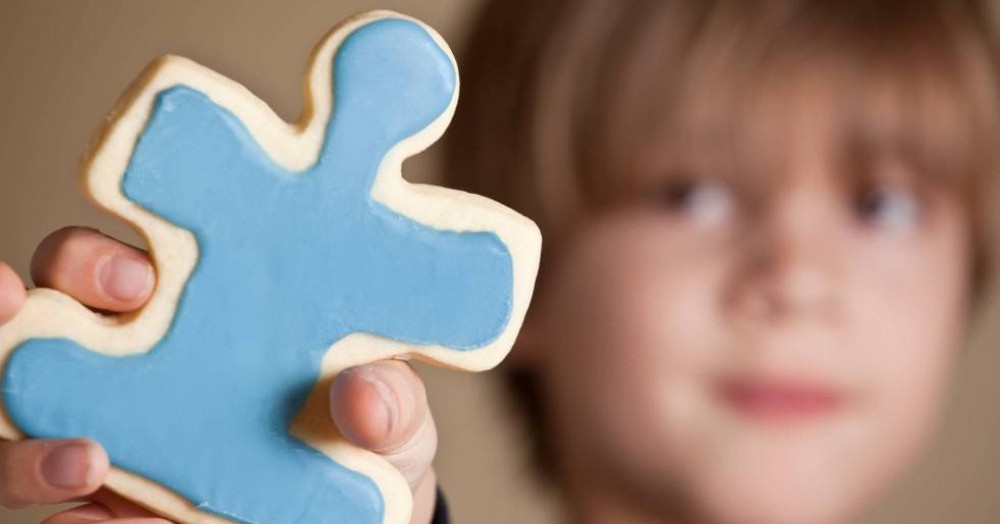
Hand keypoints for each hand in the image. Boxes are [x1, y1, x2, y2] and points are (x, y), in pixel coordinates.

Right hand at [0, 227, 438, 523]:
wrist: (364, 507)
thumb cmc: (368, 426)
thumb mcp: (393, 411)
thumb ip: (388, 400)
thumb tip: (363, 396)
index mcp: (201, 307)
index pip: (116, 265)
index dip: (96, 259)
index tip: (135, 278)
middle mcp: (144, 359)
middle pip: (51, 316)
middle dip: (34, 308)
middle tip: (61, 320)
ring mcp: (123, 432)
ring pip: (33, 412)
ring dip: (28, 437)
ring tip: (86, 459)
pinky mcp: (120, 509)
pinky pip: (67, 513)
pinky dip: (72, 518)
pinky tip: (95, 522)